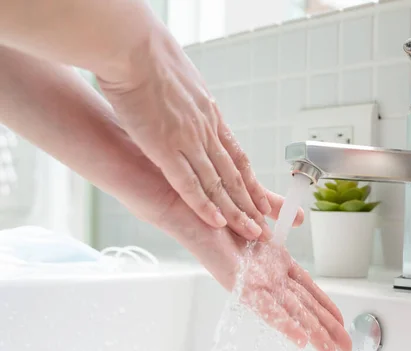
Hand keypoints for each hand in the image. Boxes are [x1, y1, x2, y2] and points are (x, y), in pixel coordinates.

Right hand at [97, 26, 270, 241]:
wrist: (134, 49)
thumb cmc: (152, 59)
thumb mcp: (185, 83)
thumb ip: (193, 105)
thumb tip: (194, 110)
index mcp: (210, 116)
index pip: (238, 157)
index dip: (251, 183)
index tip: (263, 201)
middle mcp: (206, 131)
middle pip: (234, 175)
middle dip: (252, 204)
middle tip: (266, 226)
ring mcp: (188, 140)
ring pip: (218, 183)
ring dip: (235, 210)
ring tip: (251, 232)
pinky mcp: (164, 147)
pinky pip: (188, 182)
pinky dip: (203, 204)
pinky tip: (216, 221)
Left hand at [155, 187, 351, 350]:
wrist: (193, 206)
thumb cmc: (221, 209)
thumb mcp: (260, 209)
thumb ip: (282, 211)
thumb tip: (300, 216)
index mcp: (276, 262)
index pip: (308, 289)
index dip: (326, 305)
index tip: (341, 321)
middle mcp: (268, 276)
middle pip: (305, 306)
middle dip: (327, 328)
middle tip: (345, 347)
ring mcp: (255, 282)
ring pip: (291, 312)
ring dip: (312, 333)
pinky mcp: (240, 284)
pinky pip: (266, 307)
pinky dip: (284, 324)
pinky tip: (300, 339)